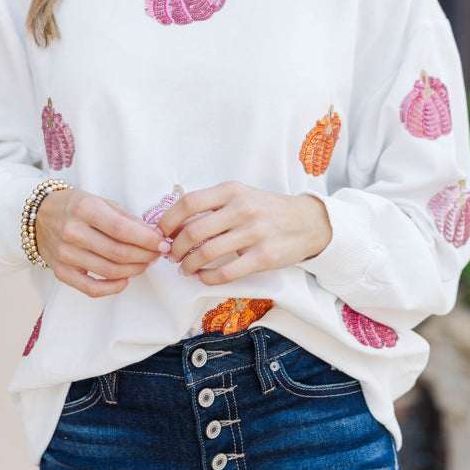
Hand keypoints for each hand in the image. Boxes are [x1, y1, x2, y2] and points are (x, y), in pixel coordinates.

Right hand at [35, 189, 170, 297]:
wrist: (38, 216)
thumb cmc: (76, 206)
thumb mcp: (101, 201)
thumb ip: (127, 218)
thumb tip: (154, 235)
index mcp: (85, 208)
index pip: (123, 229)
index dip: (147, 239)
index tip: (163, 242)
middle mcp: (72, 232)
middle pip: (118, 252)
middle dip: (145, 256)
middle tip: (158, 254)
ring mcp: (65, 254)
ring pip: (109, 271)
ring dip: (134, 270)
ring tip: (146, 263)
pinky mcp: (60, 272)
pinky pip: (91, 289)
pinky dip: (114, 288)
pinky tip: (127, 279)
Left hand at [158, 181, 331, 285]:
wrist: (308, 221)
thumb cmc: (267, 209)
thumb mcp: (241, 195)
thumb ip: (213, 205)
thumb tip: (177, 224)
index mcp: (232, 190)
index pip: (189, 203)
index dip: (169, 220)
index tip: (162, 233)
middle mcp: (242, 208)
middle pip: (194, 231)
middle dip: (176, 248)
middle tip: (172, 256)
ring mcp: (254, 232)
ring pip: (207, 253)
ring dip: (189, 265)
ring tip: (186, 269)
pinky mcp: (264, 256)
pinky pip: (227, 272)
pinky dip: (208, 278)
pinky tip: (203, 277)